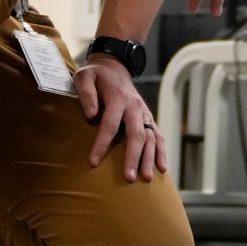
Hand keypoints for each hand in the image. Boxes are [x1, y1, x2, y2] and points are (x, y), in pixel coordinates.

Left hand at [77, 55, 164, 182]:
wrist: (115, 66)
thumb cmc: (96, 75)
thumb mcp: (84, 76)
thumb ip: (86, 94)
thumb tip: (91, 115)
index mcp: (118, 98)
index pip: (110, 124)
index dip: (102, 143)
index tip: (93, 162)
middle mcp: (135, 107)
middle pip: (136, 134)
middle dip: (133, 157)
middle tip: (128, 178)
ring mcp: (144, 113)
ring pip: (151, 137)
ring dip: (150, 158)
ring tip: (146, 178)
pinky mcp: (148, 118)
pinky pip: (158, 136)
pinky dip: (161, 152)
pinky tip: (162, 169)